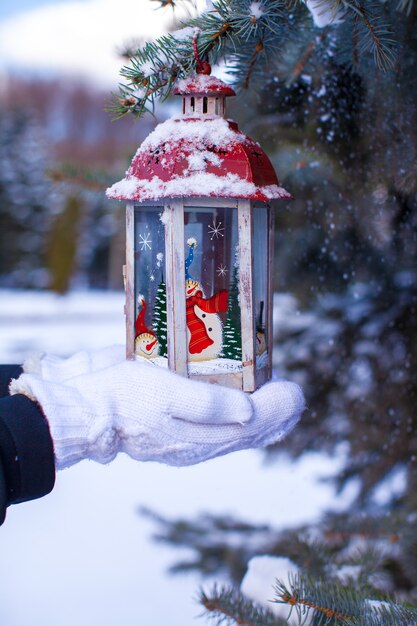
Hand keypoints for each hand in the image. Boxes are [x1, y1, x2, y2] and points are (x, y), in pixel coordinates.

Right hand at [11, 350, 304, 469]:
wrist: (88, 411)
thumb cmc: (126, 397)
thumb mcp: (167, 393)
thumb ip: (208, 404)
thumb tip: (248, 411)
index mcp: (202, 437)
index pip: (254, 427)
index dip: (278, 409)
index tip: (294, 389)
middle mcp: (199, 443)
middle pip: (250, 434)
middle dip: (276, 415)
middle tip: (293, 394)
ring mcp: (187, 439)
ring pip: (235, 433)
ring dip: (260, 416)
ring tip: (275, 398)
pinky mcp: (175, 430)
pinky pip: (217, 429)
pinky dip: (236, 416)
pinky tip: (240, 404)